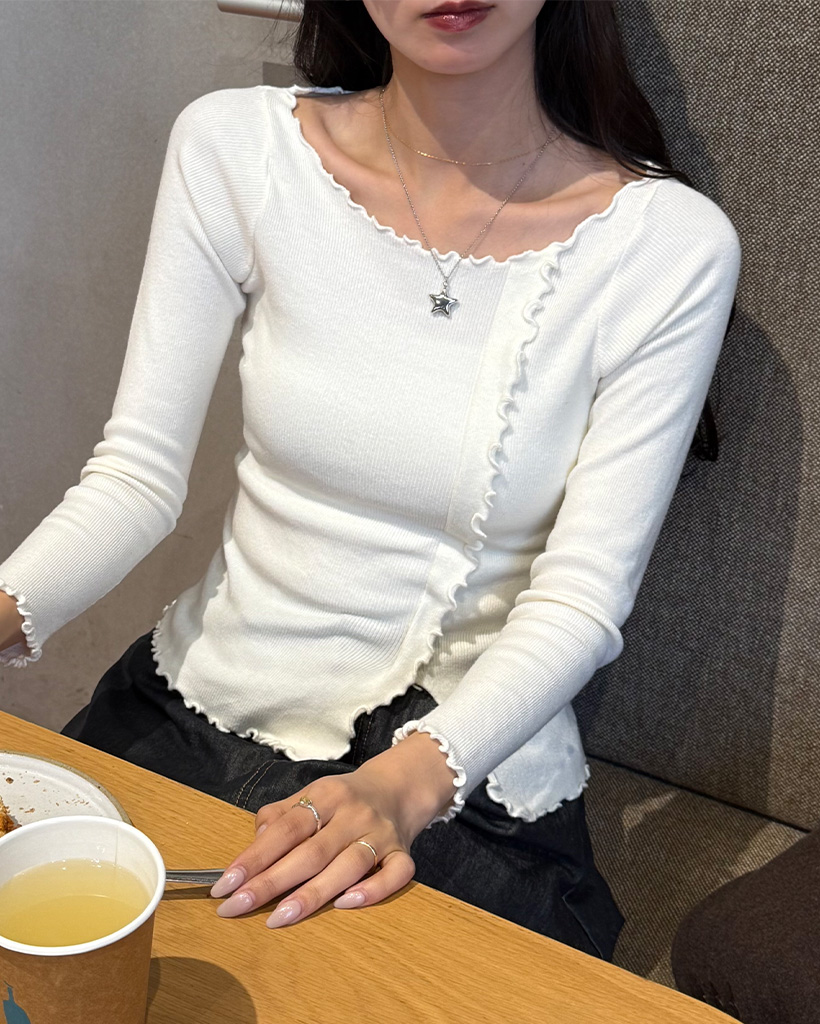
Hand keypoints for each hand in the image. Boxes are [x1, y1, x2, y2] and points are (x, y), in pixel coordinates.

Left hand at [209, 731, 457, 927]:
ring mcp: (381, 834)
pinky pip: (394, 874)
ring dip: (313, 893)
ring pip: (348, 865)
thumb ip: (282, 815)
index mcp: (326, 795)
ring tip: (279, 917)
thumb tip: (254, 841)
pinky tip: (346, 905)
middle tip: (237, 908)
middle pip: (311, 851)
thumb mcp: (312, 793)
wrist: (400, 787)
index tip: (225, 884)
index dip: (254, 856)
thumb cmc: (345, 798)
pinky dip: (373, 890)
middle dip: (271, 882)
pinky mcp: (403, 853)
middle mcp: (354, 814)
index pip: (286, 827)